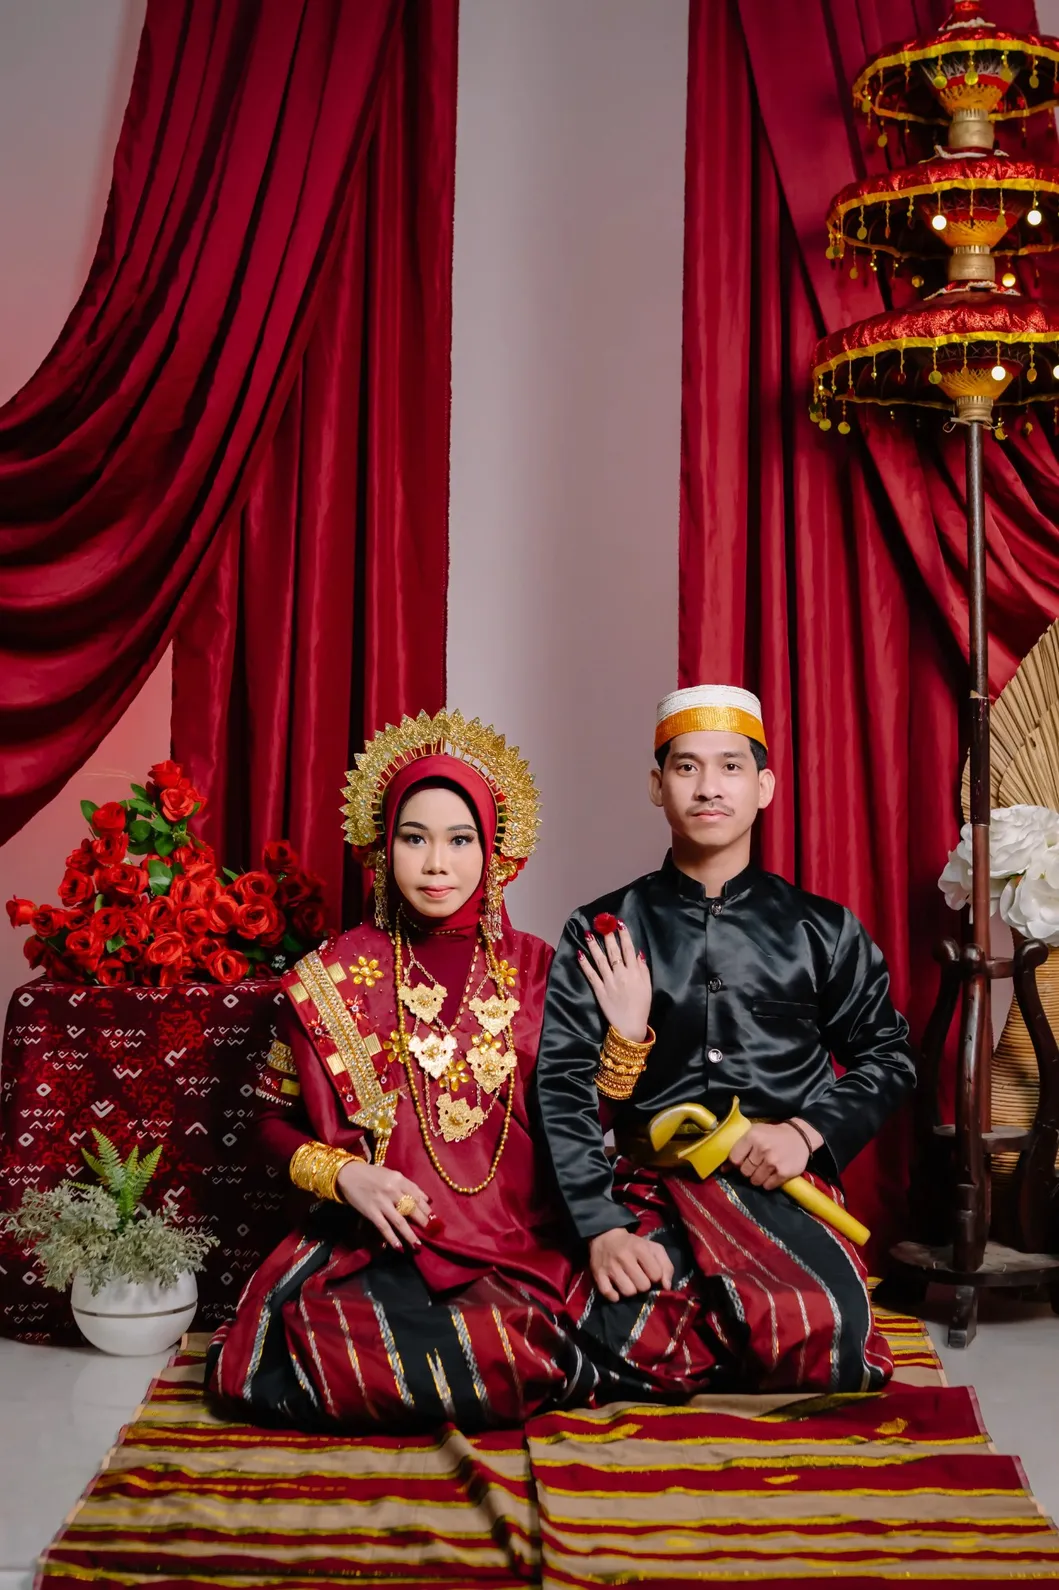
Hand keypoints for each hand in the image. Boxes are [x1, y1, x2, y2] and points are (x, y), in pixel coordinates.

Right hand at [335, 1160, 432, 1249]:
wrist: (348, 1174)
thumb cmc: (372, 1174)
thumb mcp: (392, 1175)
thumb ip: (408, 1186)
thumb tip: (427, 1200)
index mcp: (399, 1179)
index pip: (417, 1195)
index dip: (426, 1209)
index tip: (434, 1219)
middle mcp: (392, 1190)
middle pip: (412, 1209)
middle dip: (422, 1223)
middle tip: (431, 1234)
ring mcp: (381, 1202)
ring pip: (400, 1221)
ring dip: (410, 1235)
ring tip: (418, 1246)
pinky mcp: (371, 1212)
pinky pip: (384, 1227)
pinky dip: (392, 1238)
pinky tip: (399, 1247)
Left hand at [578, 921, 651, 1041]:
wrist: (630, 1025)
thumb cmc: (641, 1005)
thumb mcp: (647, 986)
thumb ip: (643, 968)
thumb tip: (637, 952)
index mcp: (634, 973)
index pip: (628, 950)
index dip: (623, 935)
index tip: (619, 923)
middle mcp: (621, 975)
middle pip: (613, 952)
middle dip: (607, 936)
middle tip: (602, 924)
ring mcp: (608, 982)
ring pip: (600, 960)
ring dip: (594, 945)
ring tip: (588, 933)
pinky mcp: (599, 990)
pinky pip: (591, 974)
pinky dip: (585, 964)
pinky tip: (580, 954)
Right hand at [588, 1227, 673, 1300]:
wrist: (605, 1236)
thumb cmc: (633, 1245)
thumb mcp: (653, 1248)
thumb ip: (666, 1265)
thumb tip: (666, 1287)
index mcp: (639, 1248)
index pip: (656, 1274)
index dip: (655, 1276)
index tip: (650, 1272)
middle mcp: (624, 1257)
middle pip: (643, 1286)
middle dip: (643, 1284)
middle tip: (639, 1278)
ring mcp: (610, 1266)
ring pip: (628, 1292)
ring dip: (630, 1290)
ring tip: (629, 1282)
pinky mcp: (598, 1274)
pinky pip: (609, 1294)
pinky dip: (614, 1296)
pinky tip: (617, 1289)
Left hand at [727, 1119, 820, 1189]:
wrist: (800, 1136)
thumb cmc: (773, 1135)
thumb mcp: (755, 1134)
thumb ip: (738, 1149)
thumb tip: (723, 1169)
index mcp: (752, 1136)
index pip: (734, 1159)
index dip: (736, 1162)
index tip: (742, 1161)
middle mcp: (762, 1148)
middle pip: (744, 1171)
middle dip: (748, 1170)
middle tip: (756, 1164)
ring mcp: (773, 1162)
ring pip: (755, 1181)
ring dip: (758, 1178)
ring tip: (764, 1169)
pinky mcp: (783, 1172)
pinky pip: (768, 1186)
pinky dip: (768, 1183)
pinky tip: (773, 1173)